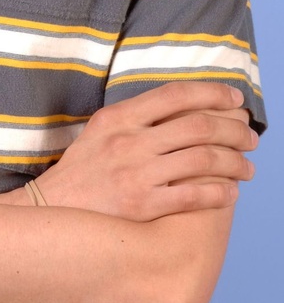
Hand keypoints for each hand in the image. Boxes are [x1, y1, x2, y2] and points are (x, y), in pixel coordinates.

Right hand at [32, 82, 256, 220]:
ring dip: (235, 163)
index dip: (212, 93)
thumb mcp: (100, 130)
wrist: (53, 210)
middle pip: (198, 126)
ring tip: (248, 168)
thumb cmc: (81, 170)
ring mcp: (137, 174)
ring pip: (204, 160)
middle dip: (234, 130)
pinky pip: (194, 196)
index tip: (234, 98)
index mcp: (118, 117)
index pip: (175, 94)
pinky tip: (230, 193)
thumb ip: (136, 117)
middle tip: (251, 138)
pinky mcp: (143, 206)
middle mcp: (129, 141)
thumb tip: (184, 108)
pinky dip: (220, 193)